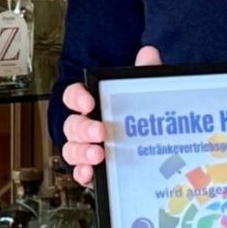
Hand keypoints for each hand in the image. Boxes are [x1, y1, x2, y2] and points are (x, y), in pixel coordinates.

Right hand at [58, 45, 161, 185]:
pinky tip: (90, 174)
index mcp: (93, 104)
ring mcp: (87, 149)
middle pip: (72, 126)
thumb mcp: (144, 92)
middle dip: (83, 128)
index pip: (74, 96)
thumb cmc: (139, 114)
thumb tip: (148, 53)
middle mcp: (85, 126)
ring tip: (98, 154)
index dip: (77, 97)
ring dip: (81, 152)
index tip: (89, 100)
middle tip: (101, 131)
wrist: (155, 145)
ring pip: (71, 150)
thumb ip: (146, 72)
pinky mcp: (94, 170)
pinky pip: (80, 173)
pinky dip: (82, 174)